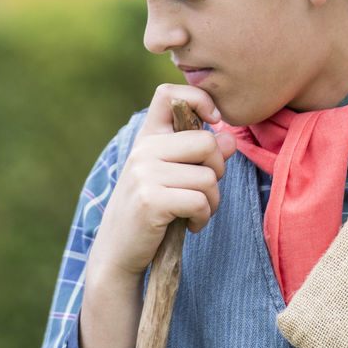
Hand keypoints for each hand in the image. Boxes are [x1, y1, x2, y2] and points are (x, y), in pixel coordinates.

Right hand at [79, 84, 236, 347]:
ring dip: (212, 202)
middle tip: (205, 191)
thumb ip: (198, 155)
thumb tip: (229, 140)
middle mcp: (143, 150)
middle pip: (207, 143)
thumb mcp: (172, 177)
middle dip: (218, 170)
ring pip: (208, 177)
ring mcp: (144, 174)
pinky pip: (200, 201)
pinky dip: (203, 217)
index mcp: (147, 137)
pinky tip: (191, 226)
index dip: (199, 99)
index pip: (169, 94)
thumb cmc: (151, 212)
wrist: (118, 254)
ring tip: (196, 212)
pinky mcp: (151, 201)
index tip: (213, 121)